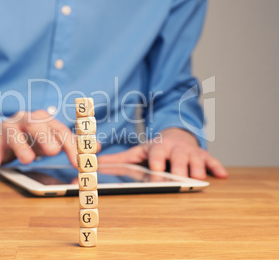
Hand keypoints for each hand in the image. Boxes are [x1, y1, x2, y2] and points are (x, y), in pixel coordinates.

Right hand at [0, 110, 76, 182]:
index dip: (70, 146)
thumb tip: (96, 148)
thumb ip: (71, 142)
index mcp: (43, 119)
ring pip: (14, 136)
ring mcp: (8, 129)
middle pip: (37, 126)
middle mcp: (26, 120)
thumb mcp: (51, 136)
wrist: (3, 130)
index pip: (59, 130)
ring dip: (21, 147)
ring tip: (28, 160)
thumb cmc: (33, 136)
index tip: (78, 162)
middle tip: (54, 151)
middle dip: (45, 137)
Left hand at [98, 127, 227, 179]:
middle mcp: (175, 149)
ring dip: (198, 170)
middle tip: (180, 179)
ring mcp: (190, 153)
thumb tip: (94, 165)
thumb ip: (117, 159)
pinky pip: (212, 161)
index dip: (157, 162)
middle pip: (178, 159)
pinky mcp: (203, 157)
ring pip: (196, 161)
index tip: (156, 170)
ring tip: (198, 179)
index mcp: (158, 147)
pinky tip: (222, 176)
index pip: (157, 155)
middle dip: (179, 168)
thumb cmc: (155, 150)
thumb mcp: (137, 152)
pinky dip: (217, 167)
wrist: (176, 136)